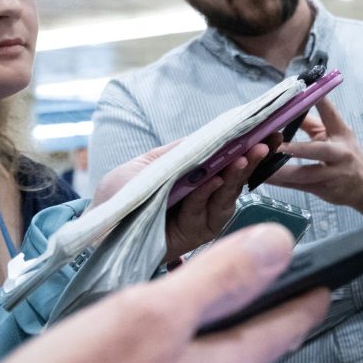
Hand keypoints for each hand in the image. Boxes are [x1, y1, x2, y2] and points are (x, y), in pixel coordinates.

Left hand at [92, 137, 280, 262]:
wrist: (96, 234)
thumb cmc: (117, 199)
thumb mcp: (143, 166)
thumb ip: (175, 153)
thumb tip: (209, 135)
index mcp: (192, 175)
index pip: (224, 156)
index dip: (244, 143)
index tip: (264, 128)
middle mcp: (204, 193)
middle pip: (234, 173)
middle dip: (251, 156)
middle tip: (266, 141)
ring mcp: (204, 214)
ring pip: (228, 191)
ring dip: (239, 173)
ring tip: (247, 155)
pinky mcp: (199, 233)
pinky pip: (208, 210)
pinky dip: (211, 193)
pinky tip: (217, 178)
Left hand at [263, 98, 362, 217]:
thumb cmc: (346, 155)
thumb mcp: (336, 134)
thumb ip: (311, 123)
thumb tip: (287, 109)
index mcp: (343, 135)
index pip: (332, 116)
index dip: (321, 103)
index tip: (307, 90)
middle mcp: (340, 155)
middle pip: (318, 151)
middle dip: (297, 149)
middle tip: (276, 145)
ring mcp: (332, 175)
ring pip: (304, 174)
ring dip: (281, 171)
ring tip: (260, 166)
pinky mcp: (322, 190)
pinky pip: (297, 187)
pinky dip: (279, 183)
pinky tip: (261, 178)